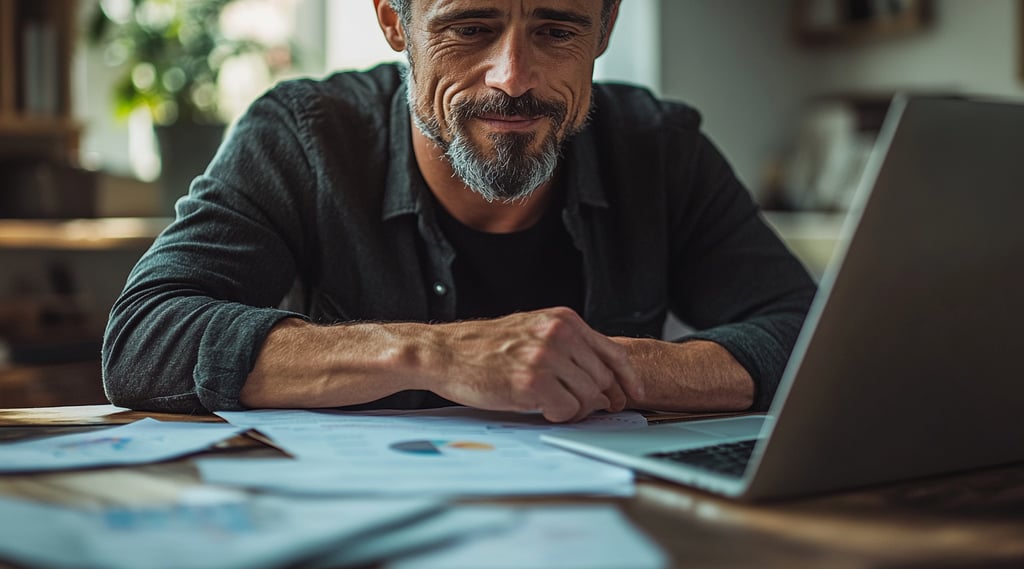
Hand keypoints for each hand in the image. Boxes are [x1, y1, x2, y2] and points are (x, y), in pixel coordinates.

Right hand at [422, 307, 641, 422]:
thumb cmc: (484, 347)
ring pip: (587, 397)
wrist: (445, 352)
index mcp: (562, 320)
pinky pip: (565, 410)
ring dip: (574, 409)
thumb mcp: (532, 331)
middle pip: (602, 379)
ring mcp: (545, 357)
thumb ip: (567, 346)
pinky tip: (540, 409)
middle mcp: (558, 334)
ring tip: (553, 406)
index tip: (630, 395)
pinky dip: (558, 416)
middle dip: (596, 399)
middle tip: (579, 408)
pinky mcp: (530, 382)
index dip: (626, 379)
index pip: (612, 352)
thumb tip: (600, 378)